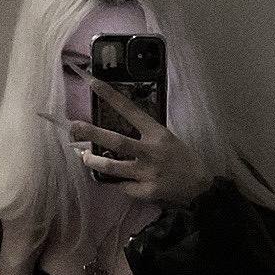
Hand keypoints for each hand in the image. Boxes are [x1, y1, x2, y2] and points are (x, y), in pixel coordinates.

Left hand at [64, 62, 213, 207]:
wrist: (200, 187)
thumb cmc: (182, 160)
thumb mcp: (167, 139)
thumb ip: (145, 135)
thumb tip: (116, 133)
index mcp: (158, 133)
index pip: (131, 111)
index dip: (111, 96)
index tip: (93, 83)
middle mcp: (151, 151)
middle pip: (117, 141)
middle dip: (93, 133)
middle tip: (74, 126)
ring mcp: (148, 173)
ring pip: (114, 167)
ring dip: (94, 162)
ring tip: (83, 156)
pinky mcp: (147, 191)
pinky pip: (123, 187)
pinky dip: (116, 184)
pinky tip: (113, 182)